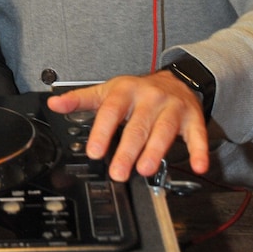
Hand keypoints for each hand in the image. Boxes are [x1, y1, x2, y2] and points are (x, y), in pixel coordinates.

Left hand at [46, 73, 209, 181]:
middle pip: (138, 125)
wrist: (175, 79)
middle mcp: (149, 97)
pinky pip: (197, 136)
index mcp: (125, 90)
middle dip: (127, 150)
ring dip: (156, 151)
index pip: (111, 111)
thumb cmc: (136, 91)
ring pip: (164, 130)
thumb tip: (53, 104)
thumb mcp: (106, 91)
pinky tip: (198, 166)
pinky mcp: (193, 118)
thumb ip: (80, 100)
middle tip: (118, 171)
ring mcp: (172, 107)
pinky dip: (199, 151)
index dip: (102, 131)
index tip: (94, 151)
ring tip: (144, 170)